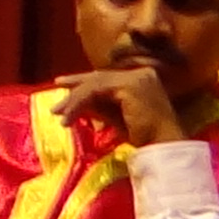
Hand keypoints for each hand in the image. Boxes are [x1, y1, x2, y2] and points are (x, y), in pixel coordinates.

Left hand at [55, 62, 188, 149]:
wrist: (162, 144)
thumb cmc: (144, 136)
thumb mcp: (115, 117)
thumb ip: (97, 106)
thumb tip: (75, 102)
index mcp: (141, 78)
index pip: (106, 77)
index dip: (83, 82)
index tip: (62, 87)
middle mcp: (140, 74)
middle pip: (98, 78)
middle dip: (74, 88)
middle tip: (56, 97)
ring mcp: (136, 77)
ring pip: (94, 85)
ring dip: (73, 100)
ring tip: (58, 114)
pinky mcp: (129, 85)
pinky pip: (95, 91)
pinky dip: (78, 103)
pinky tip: (68, 117)